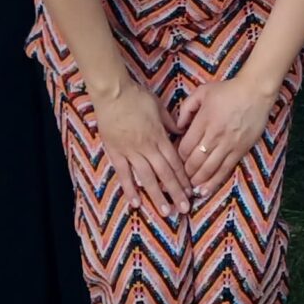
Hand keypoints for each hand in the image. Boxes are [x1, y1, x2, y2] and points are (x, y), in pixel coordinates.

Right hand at [91, 78, 188, 219]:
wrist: (112, 92)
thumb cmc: (136, 96)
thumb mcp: (159, 106)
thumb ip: (170, 121)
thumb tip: (181, 131)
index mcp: (159, 136)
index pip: (175, 161)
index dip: (183, 178)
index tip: (191, 191)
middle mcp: (147, 147)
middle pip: (164, 173)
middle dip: (176, 192)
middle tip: (184, 209)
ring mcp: (131, 151)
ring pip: (147, 177)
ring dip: (157, 195)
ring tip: (166, 211)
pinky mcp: (116, 153)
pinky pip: (124, 174)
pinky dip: (130, 189)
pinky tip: (136, 203)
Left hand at [174, 72, 278, 192]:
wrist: (255, 93)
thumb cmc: (227, 91)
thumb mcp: (202, 92)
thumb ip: (186, 108)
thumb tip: (177, 126)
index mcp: (203, 120)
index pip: (185, 146)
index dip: (178, 157)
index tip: (174, 161)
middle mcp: (214, 135)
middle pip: (195, 161)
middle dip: (185, 173)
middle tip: (180, 179)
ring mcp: (228, 145)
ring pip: (209, 169)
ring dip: (197, 181)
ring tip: (189, 188)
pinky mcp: (240, 151)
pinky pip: (225, 170)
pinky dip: (214, 182)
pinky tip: (205, 190)